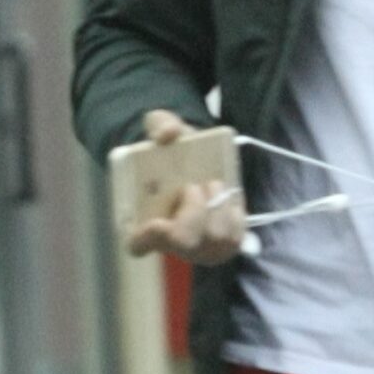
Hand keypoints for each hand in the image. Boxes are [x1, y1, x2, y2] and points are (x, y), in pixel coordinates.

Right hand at [125, 110, 247, 265]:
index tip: (154, 222)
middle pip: (184, 241)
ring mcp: (201, 248)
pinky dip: (235, 213)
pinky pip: (236, 236)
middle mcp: (172, 243)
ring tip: (212, 186)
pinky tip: (227, 199)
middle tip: (194, 186)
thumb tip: (169, 133)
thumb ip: (161, 125)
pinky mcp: (226, 245)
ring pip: (215, 238)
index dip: (145, 240)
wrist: (197, 163)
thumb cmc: (172, 154)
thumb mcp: (162, 130)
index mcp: (144, 221)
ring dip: (217, 207)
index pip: (138, 244)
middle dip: (194, 210)